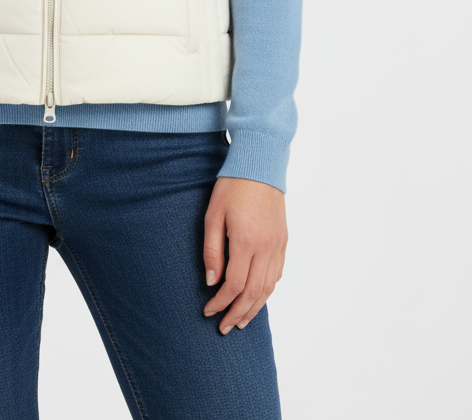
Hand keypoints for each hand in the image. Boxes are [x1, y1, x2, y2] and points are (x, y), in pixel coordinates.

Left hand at [202, 176, 286, 334]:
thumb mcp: (213, 215)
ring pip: (269, 288)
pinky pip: (277, 274)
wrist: (260, 165)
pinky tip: (257, 298)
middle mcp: (266, 248)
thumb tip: (211, 281)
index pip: (234, 285)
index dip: (221, 302)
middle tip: (224, 327)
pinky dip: (267, 291)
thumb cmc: (231, 187)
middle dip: (238, 313)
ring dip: (255, 308)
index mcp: (245, 241)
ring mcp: (278, 245)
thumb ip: (212, 250)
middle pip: (254, 293)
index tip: (208, 310)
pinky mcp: (283, 241)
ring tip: (241, 321)